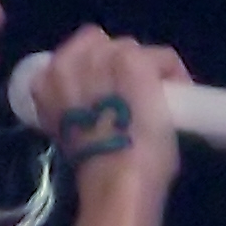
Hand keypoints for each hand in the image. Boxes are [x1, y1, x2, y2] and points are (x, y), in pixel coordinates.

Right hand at [19, 24, 185, 194]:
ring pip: (132, 49)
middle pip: (102, 46)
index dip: (95, 76)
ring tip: (158, 98)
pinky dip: (173, 74)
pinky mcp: (134, 61)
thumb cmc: (94, 170)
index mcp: (46, 82)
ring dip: (146, 69)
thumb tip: (99, 106)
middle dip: (120, 68)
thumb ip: (77, 110)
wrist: (113, 179)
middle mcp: (68, 61)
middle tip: (133, 97)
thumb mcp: (69, 134)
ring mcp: (102, 57)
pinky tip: (179, 96)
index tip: (109, 99)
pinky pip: (162, 56)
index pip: (72, 58)